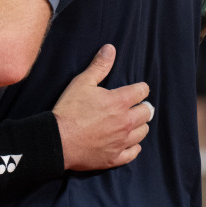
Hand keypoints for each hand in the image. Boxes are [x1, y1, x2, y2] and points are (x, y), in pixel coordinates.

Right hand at [53, 44, 153, 170]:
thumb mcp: (82, 82)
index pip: (142, 92)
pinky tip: (128, 142)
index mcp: (120, 102)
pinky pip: (134, 152)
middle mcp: (126, 122)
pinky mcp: (115, 157)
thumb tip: (110, 48)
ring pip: (142, 132)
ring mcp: (122, 141)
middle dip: (143, 107)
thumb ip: (99, 66)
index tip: (137, 89)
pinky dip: (134, 146)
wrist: (58, 140)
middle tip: (136, 106)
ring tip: (132, 123)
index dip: (140, 89)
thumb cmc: (69, 109)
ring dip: (139, 126)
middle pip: (147, 113)